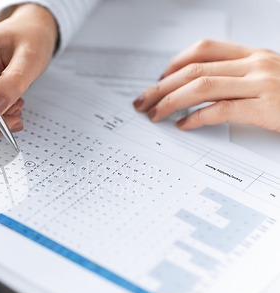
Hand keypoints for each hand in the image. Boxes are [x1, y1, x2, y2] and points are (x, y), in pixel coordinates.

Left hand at [133, 40, 279, 132]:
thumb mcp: (267, 79)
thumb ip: (237, 79)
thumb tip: (196, 90)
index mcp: (254, 55)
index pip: (204, 49)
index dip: (174, 63)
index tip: (158, 79)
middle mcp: (256, 64)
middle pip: (194, 68)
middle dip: (161, 86)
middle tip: (142, 101)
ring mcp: (262, 83)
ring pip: (202, 85)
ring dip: (171, 101)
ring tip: (154, 114)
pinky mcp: (266, 107)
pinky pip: (221, 109)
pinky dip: (196, 118)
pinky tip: (183, 126)